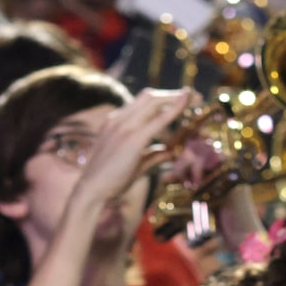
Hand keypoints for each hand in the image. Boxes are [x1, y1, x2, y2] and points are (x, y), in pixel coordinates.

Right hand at [59, 89, 191, 232]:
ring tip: (194, 98)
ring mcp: (124, 126)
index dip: (164, 98)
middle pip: (150, 96)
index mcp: (115, 122)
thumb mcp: (135, 165)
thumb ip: (152, 156)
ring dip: (176, 98)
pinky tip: (186, 104)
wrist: (91, 191)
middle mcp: (118, 119)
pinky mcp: (133, 138)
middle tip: (194, 95)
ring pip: (154, 101)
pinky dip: (174, 109)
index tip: (181, 99)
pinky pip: (158, 119)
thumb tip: (169, 153)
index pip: (142, 103)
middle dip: (173, 94)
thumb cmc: (110, 182)